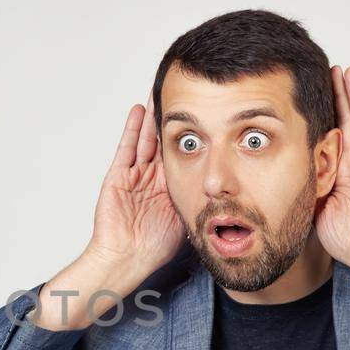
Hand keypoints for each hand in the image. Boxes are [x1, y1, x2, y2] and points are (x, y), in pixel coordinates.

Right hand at [30, 90, 184, 330]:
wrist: (127, 259)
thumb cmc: (155, 247)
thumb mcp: (188, 218)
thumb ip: (202, 201)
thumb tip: (231, 191)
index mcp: (169, 186)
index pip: (182, 153)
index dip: (192, 133)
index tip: (205, 111)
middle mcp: (152, 177)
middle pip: (163, 139)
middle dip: (172, 117)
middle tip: (182, 91)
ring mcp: (134, 174)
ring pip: (146, 138)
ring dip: (153, 116)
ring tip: (161, 90)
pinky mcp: (118, 176)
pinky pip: (127, 148)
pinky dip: (133, 128)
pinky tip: (140, 109)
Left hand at [316, 66, 349, 273]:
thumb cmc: (347, 238)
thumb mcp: (315, 207)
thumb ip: (306, 187)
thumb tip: (282, 177)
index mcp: (339, 172)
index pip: (329, 135)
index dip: (322, 115)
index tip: (310, 94)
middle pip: (345, 120)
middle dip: (337, 95)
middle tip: (329, 70)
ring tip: (348, 71)